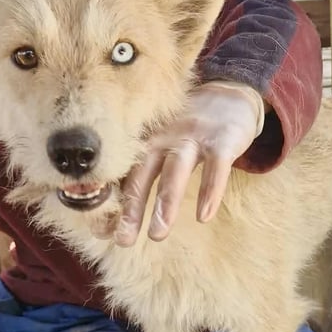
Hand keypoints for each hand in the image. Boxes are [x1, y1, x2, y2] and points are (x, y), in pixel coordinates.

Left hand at [114, 81, 265, 245]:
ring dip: (165, 203)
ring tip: (157, 234)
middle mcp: (165, 136)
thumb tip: (120, 213)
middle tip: (122, 240)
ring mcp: (194, 136)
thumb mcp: (163, 143)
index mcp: (146, 140)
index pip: (123, 174)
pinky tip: (203, 217)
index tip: (101, 233)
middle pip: (143, 173)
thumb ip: (144, 173)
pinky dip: (210, 191)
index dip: (112, 203)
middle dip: (131, 208)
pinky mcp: (223, 139)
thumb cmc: (189, 129)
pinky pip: (215, 167)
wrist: (230, 92)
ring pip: (175, 170)